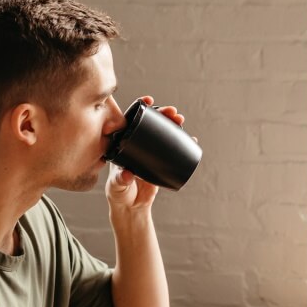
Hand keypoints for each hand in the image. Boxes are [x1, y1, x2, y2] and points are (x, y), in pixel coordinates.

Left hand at [105, 95, 185, 211]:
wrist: (131, 206)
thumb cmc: (118, 194)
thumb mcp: (117, 186)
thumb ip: (120, 180)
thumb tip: (128, 174)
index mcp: (122, 144)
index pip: (130, 120)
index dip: (139, 108)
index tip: (148, 100)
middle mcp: (136, 144)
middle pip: (150, 123)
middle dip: (162, 114)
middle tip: (172, 112)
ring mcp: (150, 152)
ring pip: (162, 133)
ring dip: (172, 124)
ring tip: (180, 120)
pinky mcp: (161, 161)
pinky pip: (172, 148)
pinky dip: (182, 143)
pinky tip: (190, 138)